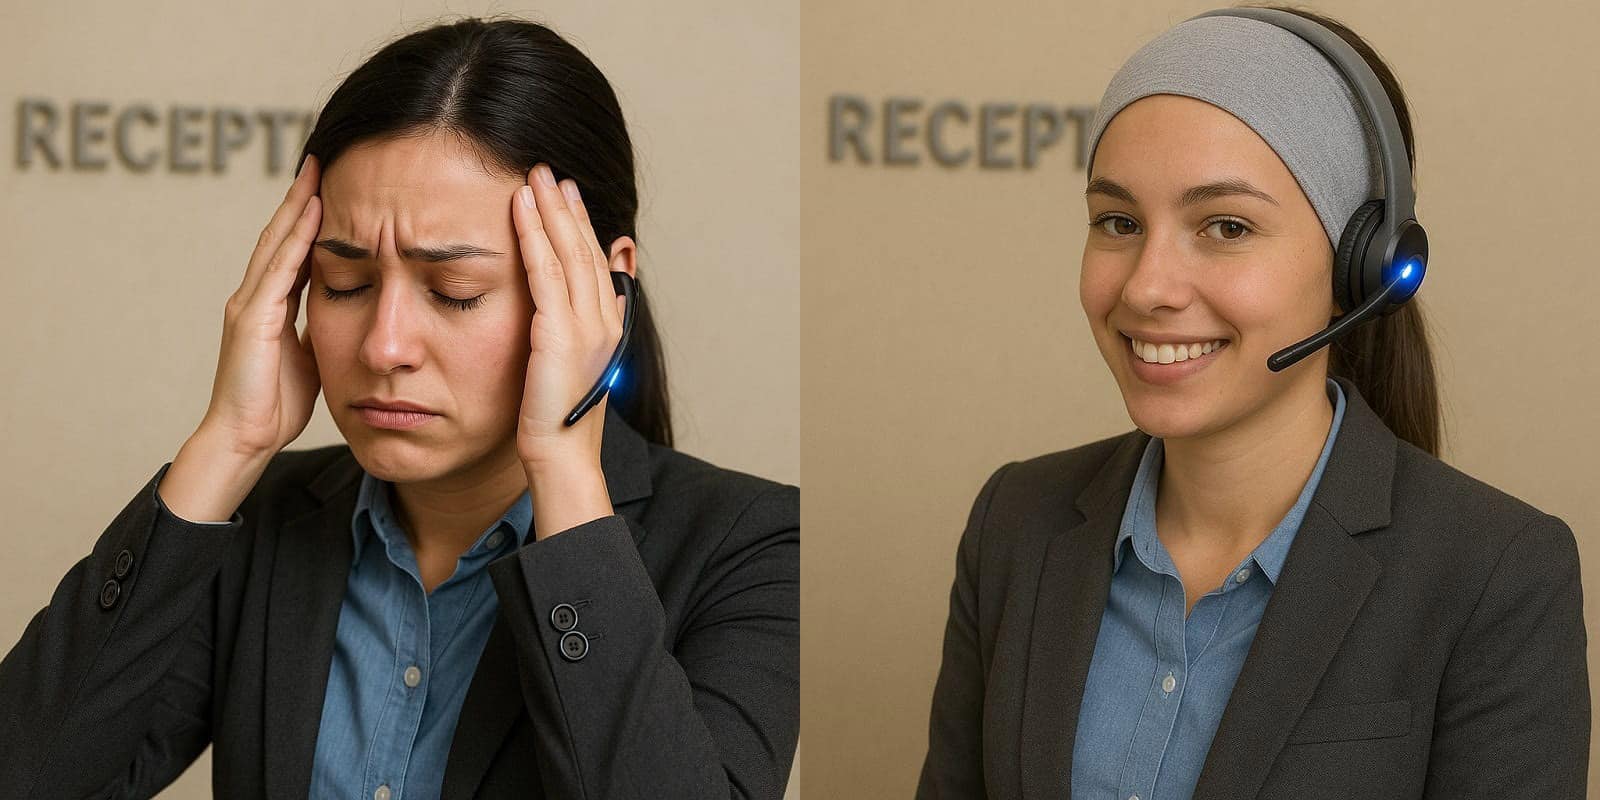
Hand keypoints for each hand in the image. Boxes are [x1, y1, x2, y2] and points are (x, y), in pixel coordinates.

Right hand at [198, 154, 322, 458]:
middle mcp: (255, 297)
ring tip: (317, 172)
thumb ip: (318, 329)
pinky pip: (279, 269)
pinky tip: (312, 214)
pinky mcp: (252, 318)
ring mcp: (249, 304)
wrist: (244, 438)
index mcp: (269, 305)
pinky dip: (296, 239)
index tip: (330, 189)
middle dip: (301, 198)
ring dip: (297, 206)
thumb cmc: (275, 405)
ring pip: (277, 243)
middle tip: (321, 160)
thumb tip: (345, 313)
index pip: (292, 251)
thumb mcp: (309, 356)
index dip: (309, 219)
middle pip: (281, 235)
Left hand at [511, 163, 625, 472]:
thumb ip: (575, 335)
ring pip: (569, 252)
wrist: (563, 458)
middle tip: (550, 173)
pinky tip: (519, 209)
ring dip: (551, 211)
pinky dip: (534, 235)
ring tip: (534, 177)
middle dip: (567, 208)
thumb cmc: (559, 426)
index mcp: (608, 329)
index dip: (581, 227)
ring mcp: (587, 326)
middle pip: (586, 250)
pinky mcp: (560, 333)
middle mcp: (604, 321)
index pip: (595, 264)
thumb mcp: (570, 372)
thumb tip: (574, 310)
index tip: (566, 196)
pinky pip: (545, 272)